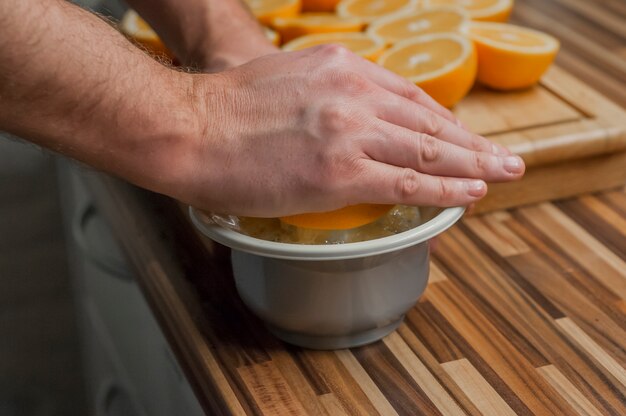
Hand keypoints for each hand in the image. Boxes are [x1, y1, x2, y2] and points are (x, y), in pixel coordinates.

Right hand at [173, 45, 524, 216]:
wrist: (187, 127)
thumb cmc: (223, 110)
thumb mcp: (283, 79)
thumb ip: (321, 95)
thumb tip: (339, 121)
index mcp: (340, 68)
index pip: (408, 95)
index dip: (441, 121)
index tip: (461, 136)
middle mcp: (353, 93)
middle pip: (428, 120)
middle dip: (472, 141)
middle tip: (505, 156)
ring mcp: (350, 131)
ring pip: (428, 150)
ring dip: (472, 164)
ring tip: (504, 174)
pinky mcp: (340, 172)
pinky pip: (408, 181)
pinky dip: (444, 188)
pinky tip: (470, 193)